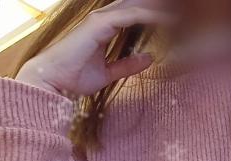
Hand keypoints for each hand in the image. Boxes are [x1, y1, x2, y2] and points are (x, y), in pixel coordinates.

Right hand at [16, 0, 174, 95]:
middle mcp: (103, 19)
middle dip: (155, 6)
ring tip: (176, 10)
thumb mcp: (109, 72)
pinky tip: (163, 17)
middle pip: (135, 5)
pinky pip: (129, 15)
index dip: (152, 12)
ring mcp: (100, 20)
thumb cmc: (74, 77)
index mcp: (105, 27)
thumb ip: (128, 64)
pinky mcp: (99, 24)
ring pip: (134, 6)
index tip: (173, 16)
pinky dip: (147, 14)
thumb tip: (149, 58)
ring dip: (155, 7)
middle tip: (177, 7)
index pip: (133, 13)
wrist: (53, 82)